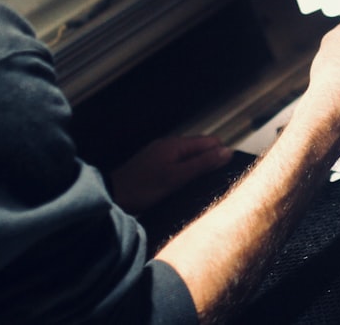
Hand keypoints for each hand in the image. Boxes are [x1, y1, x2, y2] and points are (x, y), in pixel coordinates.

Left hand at [109, 136, 233, 213]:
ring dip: (198, 170)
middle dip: (211, 162)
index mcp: (176, 145)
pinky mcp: (155, 167)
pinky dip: (186, 174)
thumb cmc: (143, 189)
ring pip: (189, 158)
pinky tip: (186, 188)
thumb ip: (202, 164)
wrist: (112, 198)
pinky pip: (178, 166)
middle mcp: (169, 146)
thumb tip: (227, 151)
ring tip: (202, 188)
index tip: (226, 172)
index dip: (221, 154)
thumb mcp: (177, 177)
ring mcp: (160, 156)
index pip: (210, 141)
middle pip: (200, 148)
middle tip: (215, 183)